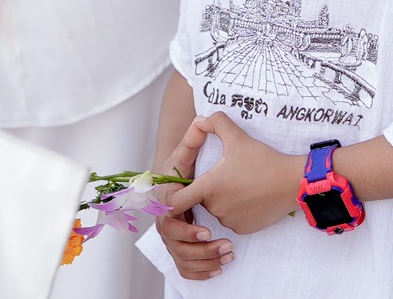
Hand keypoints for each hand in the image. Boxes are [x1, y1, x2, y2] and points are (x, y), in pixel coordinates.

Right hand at [152, 119, 229, 280]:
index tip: (206, 229)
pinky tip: (219, 268)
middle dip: (195, 246)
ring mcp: (172, 234)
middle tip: (218, 242)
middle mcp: (164, 218)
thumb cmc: (191, 163)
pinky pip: (185, 266)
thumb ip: (195, 135)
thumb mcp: (193, 149)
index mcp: (166, 198)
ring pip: (180, 256)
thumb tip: (200, 120)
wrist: (188, 177)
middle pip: (173, 241)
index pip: (170, 218)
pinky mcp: (181, 246)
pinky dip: (199, 271)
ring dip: (202, 259)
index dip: (186, 226)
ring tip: (227, 253)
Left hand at [166, 113, 301, 235]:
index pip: (175, 202)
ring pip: (217, 210)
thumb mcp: (237, 136)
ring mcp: (229, 220)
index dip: (173, 197)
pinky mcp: (243, 229)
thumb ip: (215, 123)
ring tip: (242, 184)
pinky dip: (237, 211)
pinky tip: (250, 197)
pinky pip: (232, 220)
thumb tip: (200, 119)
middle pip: (201, 201)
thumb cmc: (263, 159)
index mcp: (209, 187)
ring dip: (223, 200)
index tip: (181, 188)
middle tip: (228, 175)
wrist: (292, 182)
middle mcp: (215, 208)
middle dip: (209, 190)